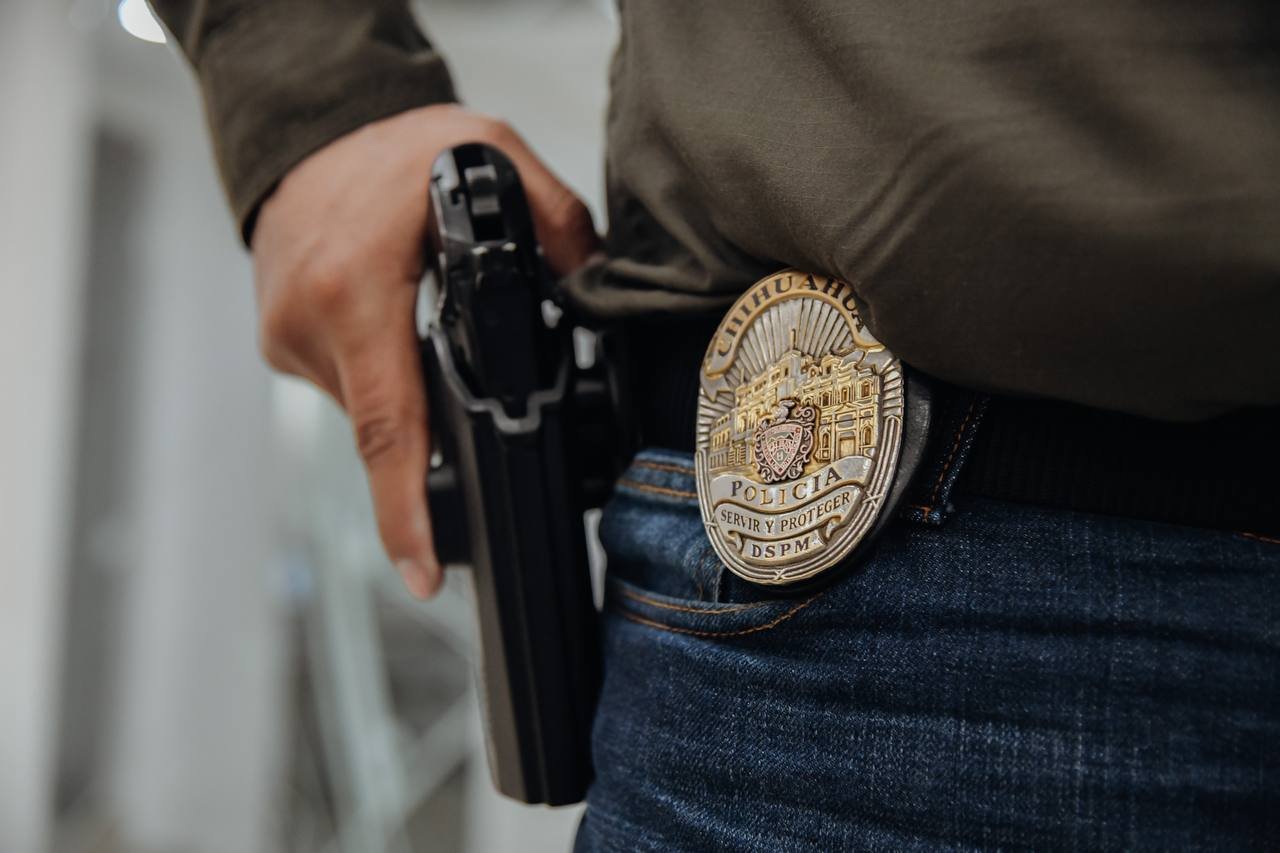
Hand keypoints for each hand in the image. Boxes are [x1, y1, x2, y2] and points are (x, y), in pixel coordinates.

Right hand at [252, 104, 599, 597]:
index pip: (390, 426)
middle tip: (476, 414)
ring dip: (410, 397)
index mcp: (356, 292)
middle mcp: (309, 326)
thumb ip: (557, 223)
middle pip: (387, 429)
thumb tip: (597, 290)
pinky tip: (402, 337)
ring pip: (368, 411)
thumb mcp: (490, 154)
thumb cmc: (392, 146)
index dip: (406, 512)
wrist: (306, 126)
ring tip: (432, 337)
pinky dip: (384, 376)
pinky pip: (347, 387)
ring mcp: (287, 339)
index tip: (423, 576)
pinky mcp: (280, 342)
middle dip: (436, 437)